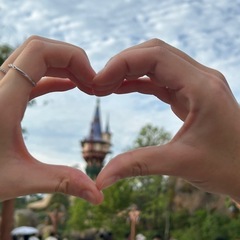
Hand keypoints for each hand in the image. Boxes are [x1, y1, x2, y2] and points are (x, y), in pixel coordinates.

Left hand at [0, 36, 102, 203]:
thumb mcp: (19, 180)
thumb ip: (62, 183)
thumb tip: (98, 195)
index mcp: (3, 100)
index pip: (39, 51)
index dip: (71, 56)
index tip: (91, 80)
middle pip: (38, 49)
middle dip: (71, 59)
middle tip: (92, 83)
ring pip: (34, 59)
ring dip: (63, 66)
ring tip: (85, 84)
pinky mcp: (3, 97)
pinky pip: (30, 76)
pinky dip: (53, 77)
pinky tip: (68, 86)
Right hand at [93, 39, 239, 201]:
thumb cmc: (227, 167)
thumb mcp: (180, 164)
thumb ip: (138, 166)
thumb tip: (101, 180)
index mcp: (202, 87)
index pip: (155, 56)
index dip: (121, 64)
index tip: (98, 82)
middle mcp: (201, 78)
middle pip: (154, 52)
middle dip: (122, 64)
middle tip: (99, 84)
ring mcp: (197, 84)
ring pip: (157, 62)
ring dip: (130, 70)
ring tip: (106, 85)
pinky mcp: (191, 94)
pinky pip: (161, 79)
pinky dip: (140, 80)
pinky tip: (122, 88)